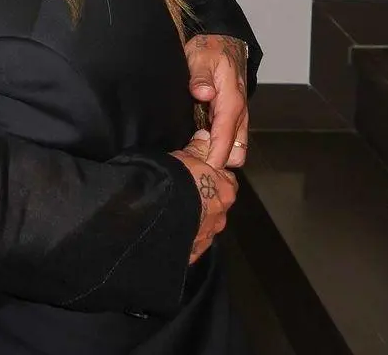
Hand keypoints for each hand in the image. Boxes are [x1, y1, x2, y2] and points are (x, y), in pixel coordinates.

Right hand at [171, 130, 237, 263]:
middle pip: (217, 203)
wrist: (161, 214)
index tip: (199, 172)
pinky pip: (192, 241)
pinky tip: (173, 230)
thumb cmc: (177, 180)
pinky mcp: (195, 252)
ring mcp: (209, 236)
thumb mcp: (187, 157)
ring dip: (195, 217)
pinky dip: (186, 236)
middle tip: (185, 191)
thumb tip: (207, 136)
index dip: (213, 175)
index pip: (227, 180)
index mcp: (225, 190)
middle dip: (205, 198)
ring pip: (205, 223)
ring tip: (175, 211)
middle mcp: (222, 215)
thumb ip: (199, 148)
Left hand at [185, 34, 248, 168]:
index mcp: (232, 100)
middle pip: (236, 149)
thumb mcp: (201, 57)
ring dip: (220, 155)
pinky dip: (218, 147)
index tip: (206, 169)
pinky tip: (200, 149)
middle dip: (219, 160)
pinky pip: (229, 138)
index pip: (226, 134)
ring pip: (235, 146)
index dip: (217, 154)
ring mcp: (236, 115)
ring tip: (195, 160)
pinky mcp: (231, 116)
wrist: (223, 41)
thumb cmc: (210, 49)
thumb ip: (201, 76)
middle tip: (195, 164)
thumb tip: (203, 93)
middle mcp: (238, 112)